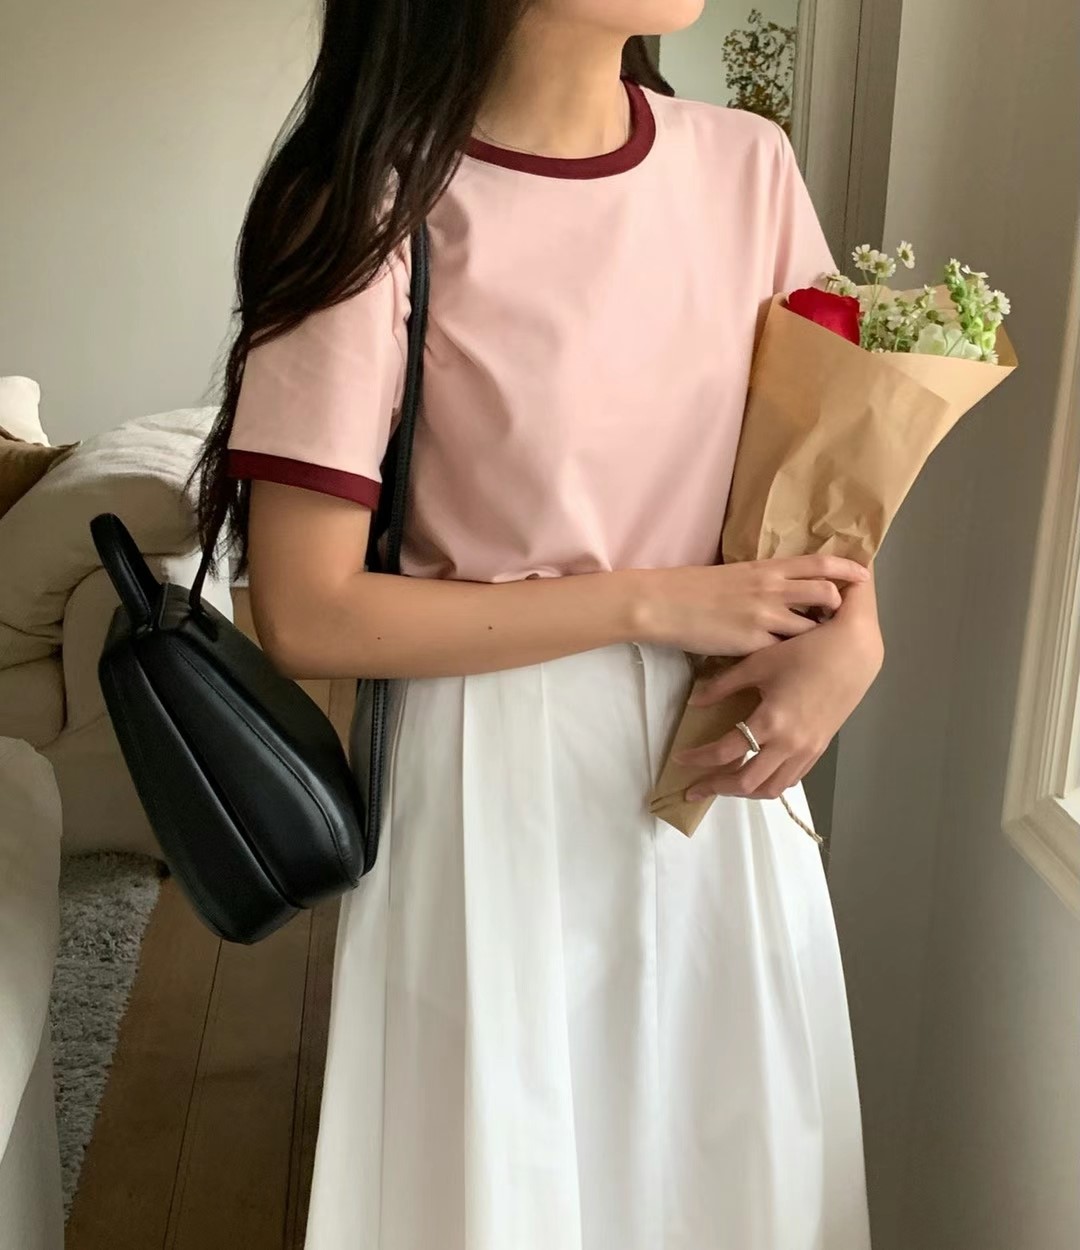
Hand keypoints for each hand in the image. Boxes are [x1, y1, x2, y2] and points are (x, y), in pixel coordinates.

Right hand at [644, 556, 869, 657]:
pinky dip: (792, 658)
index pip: (820, 563)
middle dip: (840, 607)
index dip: (847, 568)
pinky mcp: (753, 643)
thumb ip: (762, 579)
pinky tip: (791, 664)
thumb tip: (781, 587)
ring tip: (820, 647)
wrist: (665, 603)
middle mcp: (773, 589)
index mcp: (768, 568)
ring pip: (810, 626)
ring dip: (818, 637)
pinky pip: (784, 652)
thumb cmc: (693, 587)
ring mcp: (765, 617)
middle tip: (844, 619)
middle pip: (825, 593)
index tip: (865, 574)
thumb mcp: (735, 574)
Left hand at [673, 588, 883, 799]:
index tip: (679, 758)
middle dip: (717, 788)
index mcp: (771, 721)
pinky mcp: (819, 748)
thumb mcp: (758, 663)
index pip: (725, 752)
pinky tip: (757, 772)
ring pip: (772, 788)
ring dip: (744, 791)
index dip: (698, 759)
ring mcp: (808, 750)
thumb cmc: (805, 651)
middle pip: (748, 783)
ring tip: (723, 784)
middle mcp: (790, 744)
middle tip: (694, 788)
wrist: (854, 652)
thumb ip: (723, 685)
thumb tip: (694, 702)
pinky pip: (791, 778)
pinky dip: (769, 782)